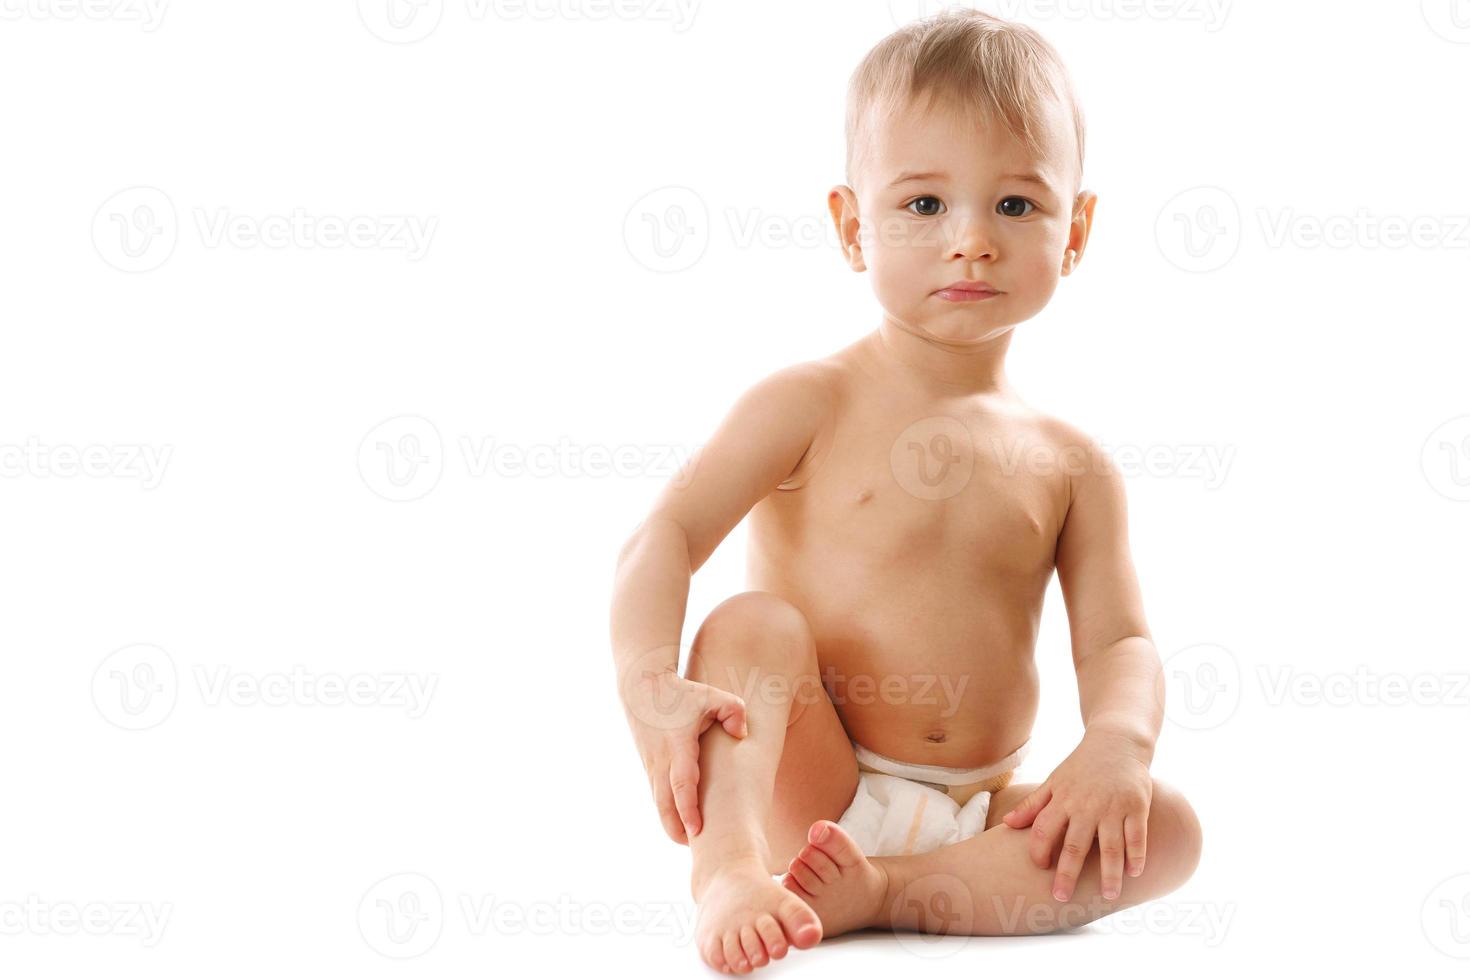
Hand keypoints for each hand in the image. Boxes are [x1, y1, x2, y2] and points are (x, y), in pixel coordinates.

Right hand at [620, 665, 747, 845]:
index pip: (682, 784)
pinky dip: (670, 813)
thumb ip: (734, 711)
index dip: (688, 809)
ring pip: (660, 806)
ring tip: (697, 843)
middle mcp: (662, 762)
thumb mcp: (712, 695)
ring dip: (674, 826)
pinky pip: (659, 798)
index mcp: (678, 747)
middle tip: (699, 851)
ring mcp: (653, 768)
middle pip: (665, 807)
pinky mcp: (650, 770)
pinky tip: (687, 824)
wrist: (641, 687)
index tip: (697, 831)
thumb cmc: (681, 692)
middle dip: (679, 831)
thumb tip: (742, 735)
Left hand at [1000, 730, 1152, 902]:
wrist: (1117, 741)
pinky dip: (1136, 855)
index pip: (1043, 830)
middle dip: (1067, 873)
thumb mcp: (1054, 781)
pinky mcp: (1137, 805)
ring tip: (1108, 897)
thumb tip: (1006, 824)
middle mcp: (1086, 806)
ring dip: (1109, 874)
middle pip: (1074, 845)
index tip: (1039, 869)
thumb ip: (1032, 805)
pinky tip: (1134, 874)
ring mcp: (1113, 807)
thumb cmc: (1082, 766)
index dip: (1038, 850)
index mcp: (1062, 800)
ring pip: (1110, 846)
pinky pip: (1137, 835)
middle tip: (1060, 897)